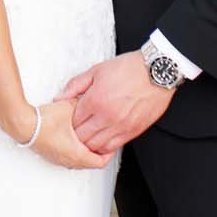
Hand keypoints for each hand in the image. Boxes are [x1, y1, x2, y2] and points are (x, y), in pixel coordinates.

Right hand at [26, 97, 112, 170]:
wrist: (22, 124)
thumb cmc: (42, 122)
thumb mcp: (70, 108)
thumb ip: (83, 105)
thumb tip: (90, 101)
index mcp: (77, 154)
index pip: (101, 161)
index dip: (110, 152)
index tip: (112, 143)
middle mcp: (68, 160)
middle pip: (90, 163)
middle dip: (98, 152)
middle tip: (103, 141)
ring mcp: (58, 159)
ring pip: (79, 161)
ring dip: (85, 151)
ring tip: (89, 139)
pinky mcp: (50, 154)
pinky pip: (68, 157)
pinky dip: (74, 150)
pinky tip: (72, 139)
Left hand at [60, 54, 174, 155]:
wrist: (156, 72)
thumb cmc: (129, 69)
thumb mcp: (97, 70)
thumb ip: (75, 85)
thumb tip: (60, 97)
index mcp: (95, 100)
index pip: (73, 121)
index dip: (68, 122)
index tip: (69, 119)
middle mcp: (107, 116)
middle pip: (82, 137)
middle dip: (76, 135)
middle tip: (76, 130)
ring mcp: (120, 126)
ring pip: (96, 146)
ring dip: (89, 143)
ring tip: (88, 137)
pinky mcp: (133, 131)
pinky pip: (113, 147)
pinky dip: (104, 147)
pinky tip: (101, 140)